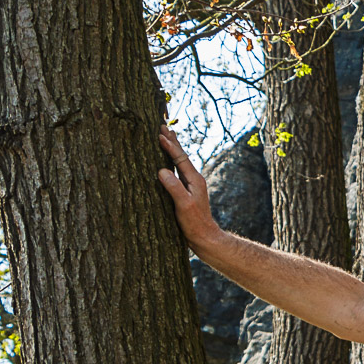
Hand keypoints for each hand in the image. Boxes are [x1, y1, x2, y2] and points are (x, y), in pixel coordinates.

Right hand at [158, 126, 219, 252]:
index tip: (158, 133)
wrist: (205, 237)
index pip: (179, 157)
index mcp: (194, 179)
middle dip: (171, 141)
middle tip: (161, 125)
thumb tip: (161, 170)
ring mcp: (190, 185)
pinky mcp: (186, 192)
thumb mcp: (183, 205)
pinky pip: (177, 171)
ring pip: (179, 162)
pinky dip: (171, 161)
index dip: (169, 145)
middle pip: (181, 155)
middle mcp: (193, 180)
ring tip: (166, 137)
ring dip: (172, 149)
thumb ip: (174, 187)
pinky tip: (167, 163)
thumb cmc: (194, 223)